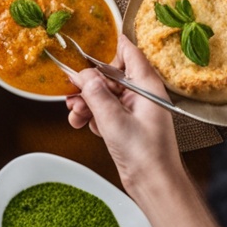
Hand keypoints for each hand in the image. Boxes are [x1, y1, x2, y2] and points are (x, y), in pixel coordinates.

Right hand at [65, 35, 180, 191]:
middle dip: (88, 84)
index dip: (110, 44)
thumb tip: (81, 74)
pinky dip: (91, 115)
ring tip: (75, 114)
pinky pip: (104, 110)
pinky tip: (84, 125)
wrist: (154, 185)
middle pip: (109, 76)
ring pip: (103, 94)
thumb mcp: (113, 119)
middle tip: (71, 91)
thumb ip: (95, 93)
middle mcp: (142, 95)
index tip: (89, 41)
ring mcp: (135, 110)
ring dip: (86, 102)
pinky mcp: (127, 124)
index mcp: (147, 87)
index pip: (130, 53)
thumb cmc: (144, 154)